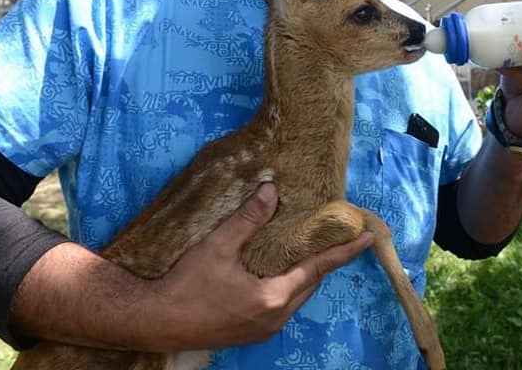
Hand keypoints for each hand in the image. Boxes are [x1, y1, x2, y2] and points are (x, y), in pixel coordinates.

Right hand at [151, 183, 373, 349]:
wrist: (154, 320)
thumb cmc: (185, 284)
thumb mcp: (218, 247)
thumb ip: (248, 219)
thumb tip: (272, 190)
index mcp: (273, 298)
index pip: (318, 268)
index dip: (344, 251)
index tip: (367, 237)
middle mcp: (275, 317)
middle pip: (311, 284)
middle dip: (325, 260)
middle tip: (338, 235)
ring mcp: (264, 329)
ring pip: (296, 296)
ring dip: (306, 273)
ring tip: (312, 247)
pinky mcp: (251, 332)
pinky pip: (281, 305)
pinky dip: (288, 284)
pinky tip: (280, 269)